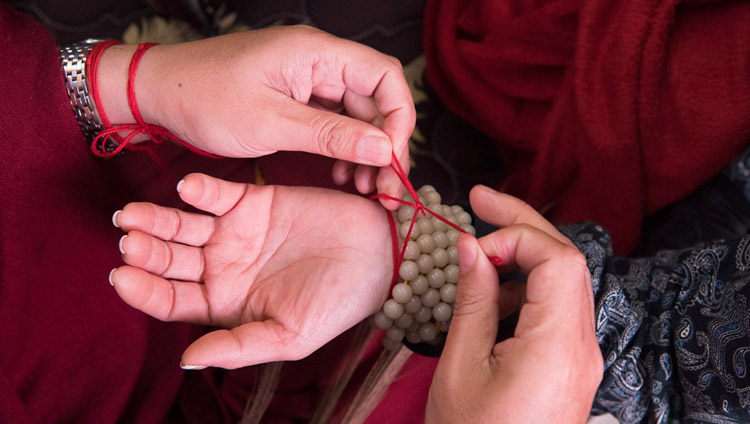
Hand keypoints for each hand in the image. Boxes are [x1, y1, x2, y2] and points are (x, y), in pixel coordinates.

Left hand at [97, 26, 414, 203]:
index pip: (385, 76)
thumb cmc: (203, 97)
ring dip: (366, 150)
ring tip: (363, 187)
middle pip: (377, 99)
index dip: (400, 118)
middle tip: (384, 186)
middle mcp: (319, 61)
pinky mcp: (297, 97)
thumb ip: (331, 135)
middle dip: (386, 144)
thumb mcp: (270, 123)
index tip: (392, 159)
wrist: (158, 92)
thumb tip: (385, 148)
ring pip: (358, 115)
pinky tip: (341, 175)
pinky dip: (343, 149)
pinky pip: (335, 122)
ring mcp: (309, 79)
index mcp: (316, 53)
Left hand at [109, 173, 392, 368]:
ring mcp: (234, 233)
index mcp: (225, 304)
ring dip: (157, 219)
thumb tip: (186, 361)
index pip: (171, 300)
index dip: (144, 291)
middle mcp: (222, 268)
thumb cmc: (339, 303)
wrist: (379, 256)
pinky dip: (200, 191)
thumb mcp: (290, 335)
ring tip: (134, 214)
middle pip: (168, 260)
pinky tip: (188, 190)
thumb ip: (239, 346)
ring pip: (182, 225)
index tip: (122, 277)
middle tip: (128, 240)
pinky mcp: (252, 201)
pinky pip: (217, 194)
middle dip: (145, 251)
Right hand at [426, 185, 601, 422]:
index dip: (515, 236)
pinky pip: (556, 309)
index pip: (558, 259)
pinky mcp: (572, 365)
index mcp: (557, 346)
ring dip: (523, 256)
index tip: (472, 246)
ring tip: (478, 253)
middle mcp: (582, 346)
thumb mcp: (460, 369)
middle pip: (567, 260)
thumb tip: (471, 246)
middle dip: (522, 223)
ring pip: (564, 281)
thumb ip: (471, 301)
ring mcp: (581, 356)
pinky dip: (525, 290)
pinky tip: (491, 298)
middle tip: (480, 198)